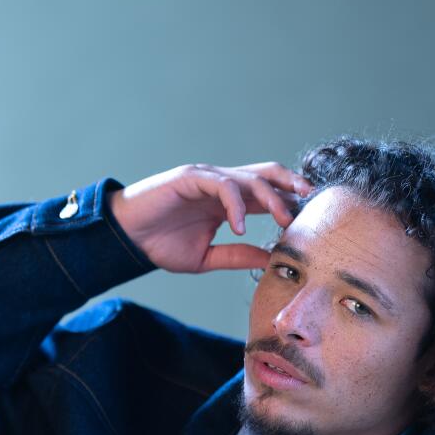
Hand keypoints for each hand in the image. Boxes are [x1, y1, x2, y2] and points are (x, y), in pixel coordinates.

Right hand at [107, 162, 312, 275]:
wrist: (124, 239)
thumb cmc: (159, 245)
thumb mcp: (207, 257)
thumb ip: (238, 256)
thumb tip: (270, 260)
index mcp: (227, 201)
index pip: (268, 194)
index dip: (290, 205)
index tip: (308, 226)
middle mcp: (221, 184)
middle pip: (268, 174)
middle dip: (292, 188)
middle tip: (309, 210)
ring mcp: (207, 178)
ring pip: (251, 178)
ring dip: (273, 198)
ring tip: (284, 222)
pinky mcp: (190, 178)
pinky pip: (223, 185)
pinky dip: (236, 204)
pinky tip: (240, 227)